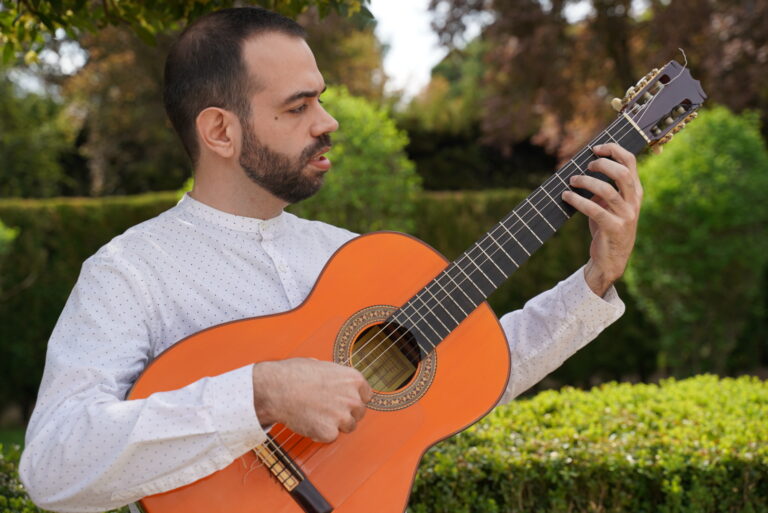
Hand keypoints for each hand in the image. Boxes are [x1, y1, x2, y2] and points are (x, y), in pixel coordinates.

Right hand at [251, 358, 372, 442]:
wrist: (276, 389)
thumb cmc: (293, 374)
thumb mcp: (321, 365)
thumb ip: (336, 376)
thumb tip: (337, 379)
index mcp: (354, 379)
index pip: (366, 395)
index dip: (354, 398)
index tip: (344, 400)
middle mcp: (353, 398)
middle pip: (359, 413)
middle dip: (346, 412)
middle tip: (327, 409)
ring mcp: (342, 417)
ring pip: (348, 427)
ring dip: (336, 424)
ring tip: (317, 414)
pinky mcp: (329, 433)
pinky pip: (331, 437)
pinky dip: (320, 433)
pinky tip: (309, 421)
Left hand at [562, 143, 642, 296]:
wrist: (611, 260)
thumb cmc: (607, 228)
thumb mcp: (608, 205)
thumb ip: (603, 188)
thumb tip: (582, 169)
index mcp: (635, 192)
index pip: (630, 162)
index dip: (614, 150)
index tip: (596, 148)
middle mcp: (634, 202)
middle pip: (622, 173)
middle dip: (602, 164)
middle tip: (586, 166)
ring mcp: (626, 216)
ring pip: (607, 190)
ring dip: (586, 182)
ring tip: (572, 180)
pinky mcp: (614, 228)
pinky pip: (595, 210)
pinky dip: (578, 200)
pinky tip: (566, 196)